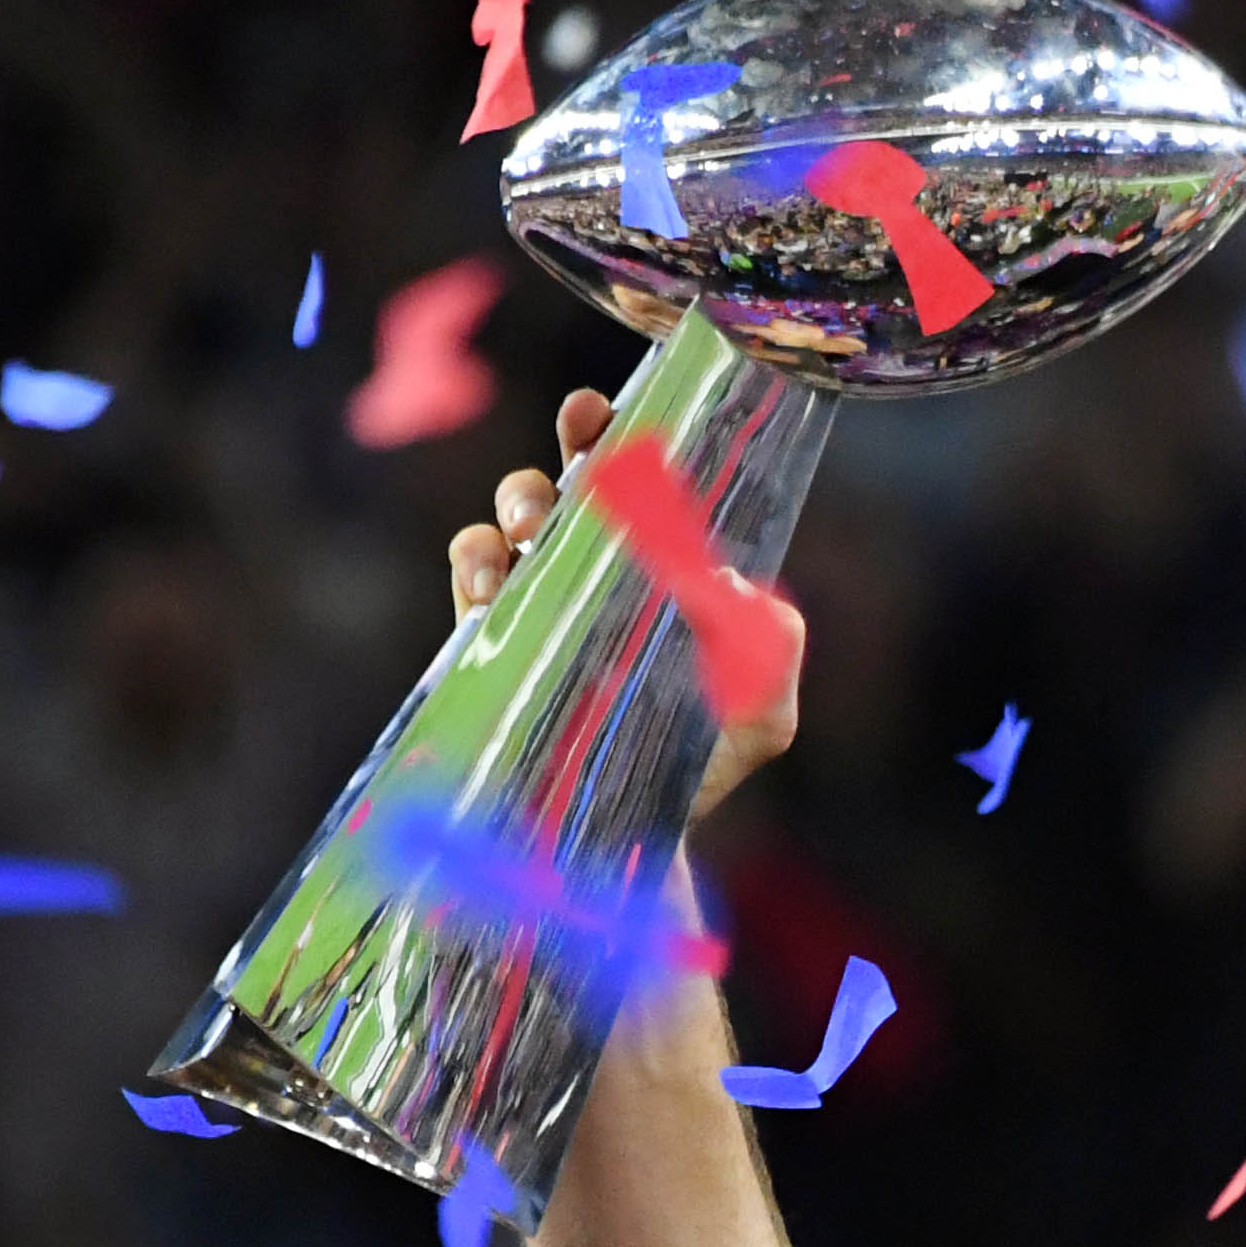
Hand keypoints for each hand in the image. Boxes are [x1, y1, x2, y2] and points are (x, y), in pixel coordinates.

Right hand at [445, 387, 802, 817]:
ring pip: (517, 515)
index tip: (621, 415)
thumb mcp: (759, 715)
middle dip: (575, 442)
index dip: (630, 437)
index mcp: (659, 567)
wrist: (634, 832)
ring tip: (535, 529)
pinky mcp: (493, 636)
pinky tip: (494, 584)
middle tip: (582, 443)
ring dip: (521, 500)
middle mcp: (599, 569)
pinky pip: (472, 572)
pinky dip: (476, 562)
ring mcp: (542, 598)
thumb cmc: (700, 763)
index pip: (646, 482)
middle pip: (578, 477)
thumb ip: (773, 656)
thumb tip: (748, 591)